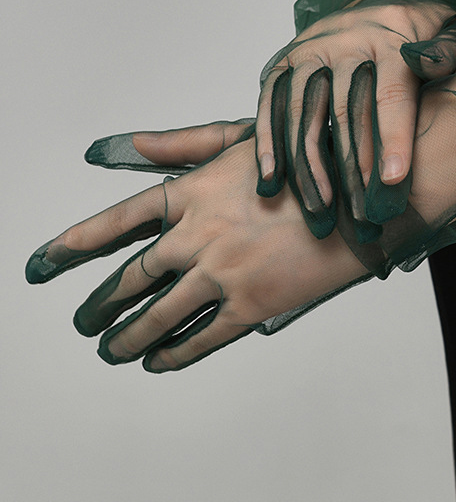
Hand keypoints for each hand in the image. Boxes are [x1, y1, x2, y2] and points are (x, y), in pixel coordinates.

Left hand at [26, 127, 368, 371]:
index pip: (117, 222)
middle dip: (100, 303)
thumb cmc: (309, 163)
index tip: (47, 262)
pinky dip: (173, 354)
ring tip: (109, 349)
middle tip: (83, 320)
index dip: (76, 243)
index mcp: (193, 192)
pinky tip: (158, 361)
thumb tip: (131, 145)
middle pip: (130, 278)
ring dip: (126, 337)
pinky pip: (200, 339)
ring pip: (157, 315)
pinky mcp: (252, 306)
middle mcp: (198, 236)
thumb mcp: (246, 140)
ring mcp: (222, 274)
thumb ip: (185, 144)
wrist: (363, 201)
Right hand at [255, 0, 455, 238]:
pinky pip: (271, 103)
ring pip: (303, 114)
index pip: (389, 96)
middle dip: (352, 172)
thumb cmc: (423, 26)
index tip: (390, 183)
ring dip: (308, 167)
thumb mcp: (451, 29)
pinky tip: (271, 179)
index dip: (391, 140)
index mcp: (390, 37)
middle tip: (361, 219)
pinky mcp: (286, 60)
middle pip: (344, 114)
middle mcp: (344, 41)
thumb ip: (446, 51)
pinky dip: (268, 142)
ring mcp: (309, 49)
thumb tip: (430, 67)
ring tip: (319, 211)